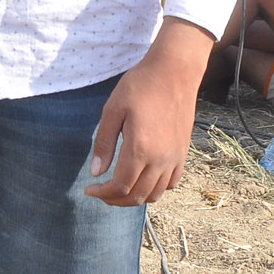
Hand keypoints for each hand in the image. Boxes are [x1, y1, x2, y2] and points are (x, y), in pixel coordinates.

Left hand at [85, 19, 212, 205]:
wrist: (173, 73)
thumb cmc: (139, 86)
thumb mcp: (112, 110)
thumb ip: (104, 143)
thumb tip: (96, 172)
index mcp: (141, 149)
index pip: (121, 186)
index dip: (103, 193)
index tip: (89, 189)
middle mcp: (161, 160)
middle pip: (138, 196)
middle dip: (116, 200)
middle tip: (100, 192)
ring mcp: (175, 159)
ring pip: (156, 194)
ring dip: (135, 198)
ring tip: (118, 189)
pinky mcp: (183, 154)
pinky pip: (171, 183)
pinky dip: (155, 189)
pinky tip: (142, 178)